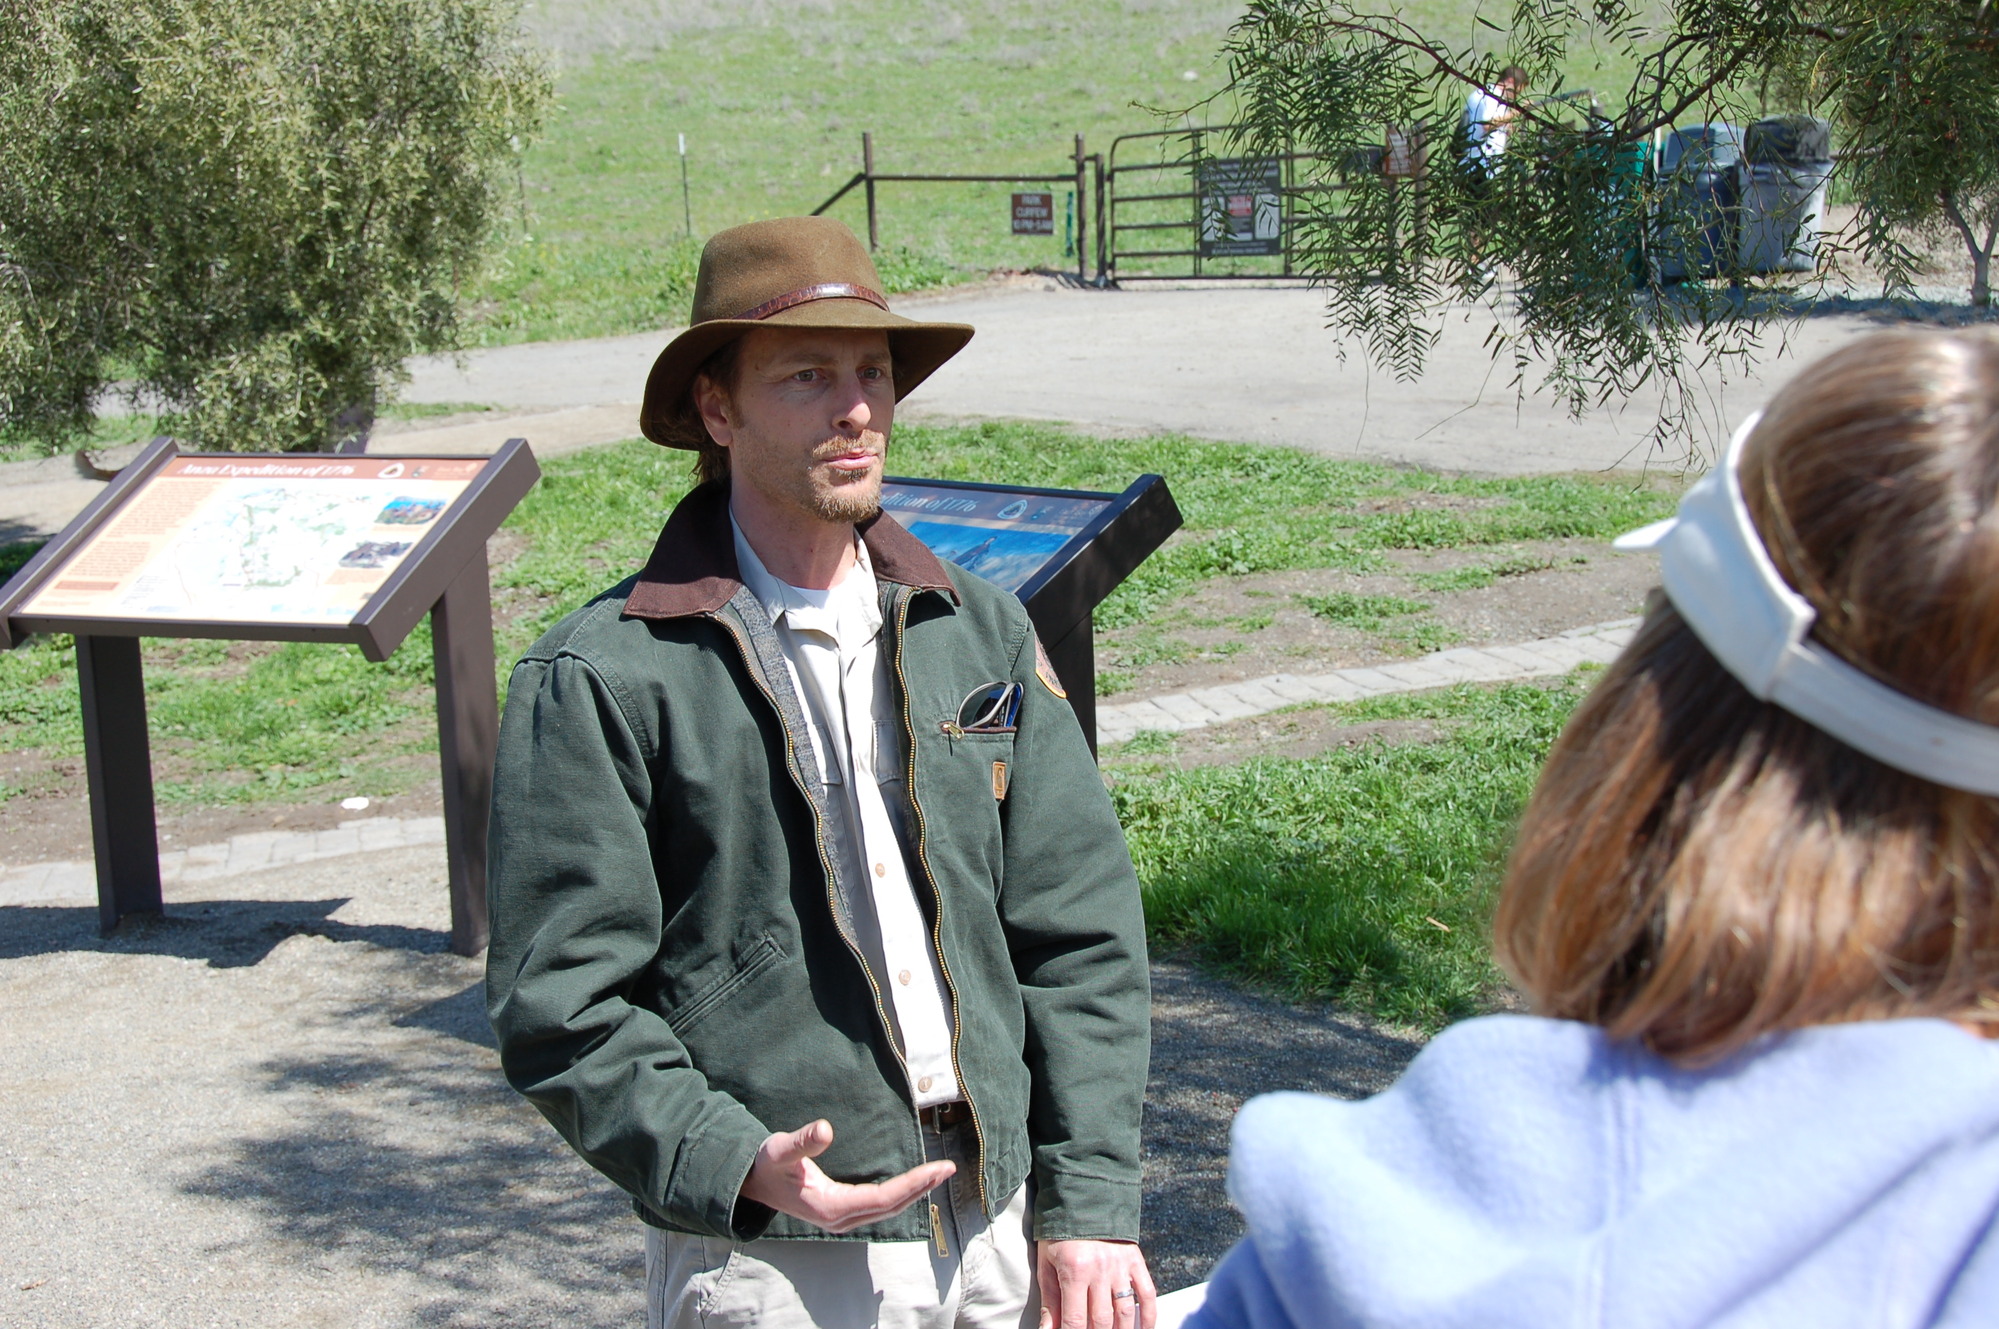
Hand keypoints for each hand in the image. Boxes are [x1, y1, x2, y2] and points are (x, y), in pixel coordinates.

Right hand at [739, 1119, 954, 1234]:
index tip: (937, 1169)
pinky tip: (913, 1185)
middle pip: (891, 1206)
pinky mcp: (841, 1212)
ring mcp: (841, 1218)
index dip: (913, 1184)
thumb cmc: (766, 1165)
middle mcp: (840, 1218)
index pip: (882, 1198)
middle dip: (922, 1188)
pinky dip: (901, 1195)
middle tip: (948, 1168)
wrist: (750, 1183)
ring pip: (887, 1209)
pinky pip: (879, 1207)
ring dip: (915, 1192)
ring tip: (938, 1175)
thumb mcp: (779, 1149)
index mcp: (830, 1207)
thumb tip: (826, 1128)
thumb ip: (802, 1141)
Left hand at [1037, 1238, 1155, 1328]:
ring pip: (1126, 1313)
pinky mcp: (1136, 1261)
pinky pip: (1148, 1294)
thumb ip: (1050, 1301)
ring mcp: (1121, 1267)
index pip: (1075, 1319)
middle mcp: (1100, 1270)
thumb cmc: (1060, 1232)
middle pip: (1102, 1321)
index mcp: (1075, 1270)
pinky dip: (1148, 1316)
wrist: (1084, 1197)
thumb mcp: (1047, 1263)